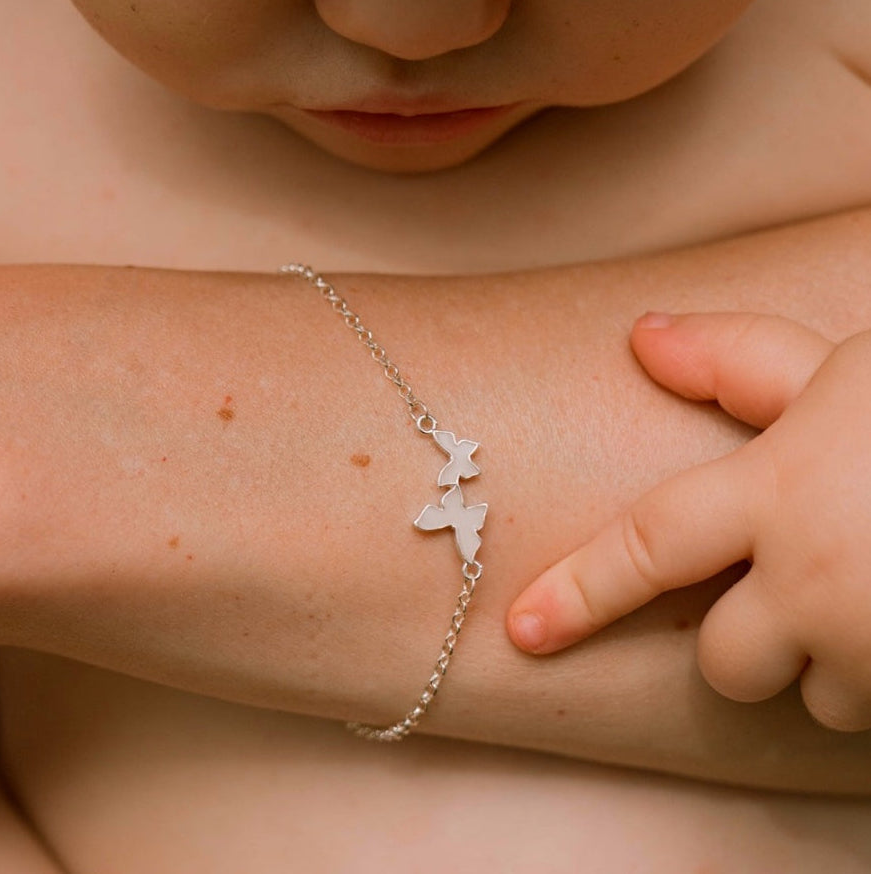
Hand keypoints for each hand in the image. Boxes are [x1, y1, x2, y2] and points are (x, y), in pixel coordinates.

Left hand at [508, 312, 870, 730]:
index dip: (578, 594)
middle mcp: (812, 583)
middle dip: (746, 641)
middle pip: (723, 661)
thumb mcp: (846, 370)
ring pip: (806, 696)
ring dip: (828, 662)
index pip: (645, 549)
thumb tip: (640, 335)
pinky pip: (870, 720)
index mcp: (773, 495)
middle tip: (806, 583)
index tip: (521, 634)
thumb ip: (738, 360)